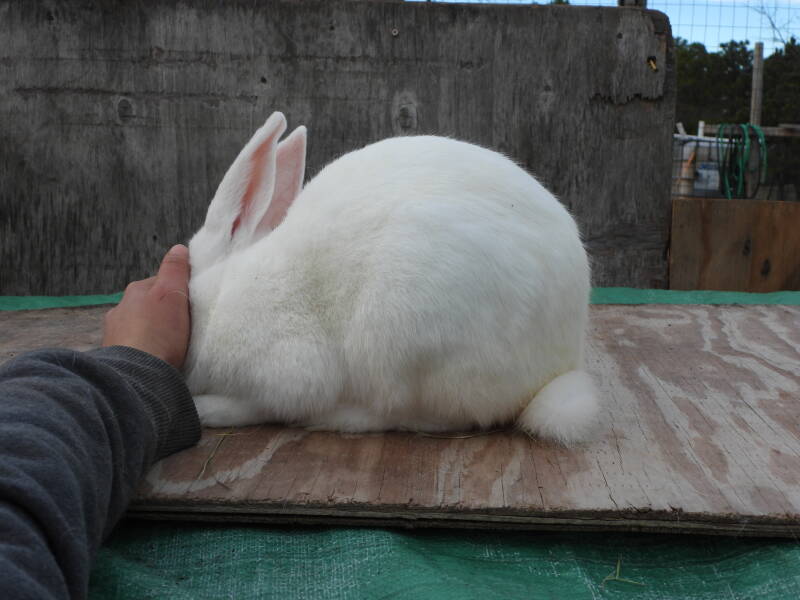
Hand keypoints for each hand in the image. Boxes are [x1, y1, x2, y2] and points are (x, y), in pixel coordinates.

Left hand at [102, 245, 191, 368]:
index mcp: (136, 291)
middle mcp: (120, 309)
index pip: (160, 283)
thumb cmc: (158, 333)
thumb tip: (178, 248)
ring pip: (139, 326)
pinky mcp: (115, 356)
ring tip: (169, 346)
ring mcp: (114, 333)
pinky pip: (134, 347)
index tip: (191, 304)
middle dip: (162, 313)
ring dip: (151, 332)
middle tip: (183, 326)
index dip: (178, 291)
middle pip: (149, 305)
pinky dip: (143, 350)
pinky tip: (155, 358)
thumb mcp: (172, 294)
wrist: (137, 375)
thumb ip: (174, 270)